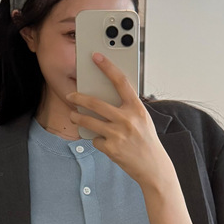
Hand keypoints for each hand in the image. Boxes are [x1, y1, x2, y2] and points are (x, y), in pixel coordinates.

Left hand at [66, 53, 172, 189]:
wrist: (154, 167)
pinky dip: (96, 139)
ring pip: (88, 121)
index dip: (108, 67)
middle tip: (70, 95)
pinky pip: (95, 139)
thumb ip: (128, 108)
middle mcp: (127, 119)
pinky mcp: (111, 148)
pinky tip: (103, 141)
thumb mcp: (143, 119)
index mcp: (137, 108)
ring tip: (73, 115)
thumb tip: (106, 97)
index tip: (97, 57)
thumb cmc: (147, 141)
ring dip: (77, 117)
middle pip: (95, 103)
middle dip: (78, 97)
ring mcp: (118, 134)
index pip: (120, 82)